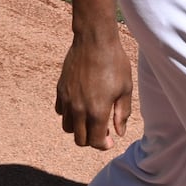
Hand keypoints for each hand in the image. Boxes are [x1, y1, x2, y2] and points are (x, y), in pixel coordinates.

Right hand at [54, 33, 132, 149]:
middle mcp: (79, 109)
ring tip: (90, 118)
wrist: (95, 40)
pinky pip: (60, 111)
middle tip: (102, 130)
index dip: (103, 145)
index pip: (95, 142)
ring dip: (78, 128)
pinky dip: (68, 114)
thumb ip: (122, 113)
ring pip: (67, 127)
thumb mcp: (125, 89)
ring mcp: (67, 99)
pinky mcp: (61, 89)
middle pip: (80, 140)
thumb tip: (119, 132)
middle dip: (91, 140)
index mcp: (97, 111)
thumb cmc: (114, 63)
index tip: (110, 140)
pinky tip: (80, 105)